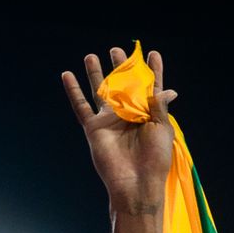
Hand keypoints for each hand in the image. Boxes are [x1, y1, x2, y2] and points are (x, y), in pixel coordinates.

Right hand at [61, 47, 178, 208]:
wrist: (136, 182)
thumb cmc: (155, 159)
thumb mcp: (162, 129)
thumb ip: (159, 107)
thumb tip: (167, 89)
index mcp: (148, 114)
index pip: (150, 87)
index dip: (152, 71)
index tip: (152, 54)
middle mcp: (128, 114)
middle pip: (123, 84)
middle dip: (121, 67)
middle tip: (117, 50)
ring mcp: (110, 120)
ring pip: (100, 91)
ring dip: (96, 74)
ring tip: (92, 56)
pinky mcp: (94, 128)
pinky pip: (81, 106)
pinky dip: (73, 91)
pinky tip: (67, 75)